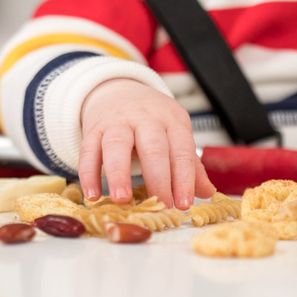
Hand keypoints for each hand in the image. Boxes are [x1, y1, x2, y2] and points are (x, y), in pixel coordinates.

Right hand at [78, 78, 215, 207]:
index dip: (184, 179)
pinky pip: (89, 150)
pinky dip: (89, 174)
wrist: (118, 90)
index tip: (184, 205)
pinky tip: (93, 196)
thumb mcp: (175, 135)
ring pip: (117, 145)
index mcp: (173, 121)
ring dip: (119, 173)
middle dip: (158, 179)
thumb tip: (208, 194)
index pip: (182, 151)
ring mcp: (118, 122)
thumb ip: (190, 165)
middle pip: (153, 148)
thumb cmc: (153, 121)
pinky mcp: (94, 129)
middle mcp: (146, 118)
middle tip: (160, 205)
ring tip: (122, 199)